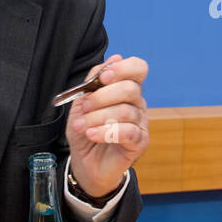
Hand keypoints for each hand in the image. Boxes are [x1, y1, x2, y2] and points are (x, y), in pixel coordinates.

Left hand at [66, 54, 149, 196]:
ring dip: (97, 117)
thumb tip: (114, 58)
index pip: (138, 68)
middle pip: (130, 89)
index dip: (122, 69)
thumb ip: (94, 81)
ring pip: (125, 112)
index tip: (102, 78)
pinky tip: (92, 135)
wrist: (85, 163)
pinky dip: (106, 132)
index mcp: (126, 89)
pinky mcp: (139, 142)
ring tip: (81, 126)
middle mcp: (137, 104)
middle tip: (83, 107)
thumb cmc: (86, 130)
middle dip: (101, 97)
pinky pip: (128, 132)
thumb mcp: (82, 102)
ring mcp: (141, 123)